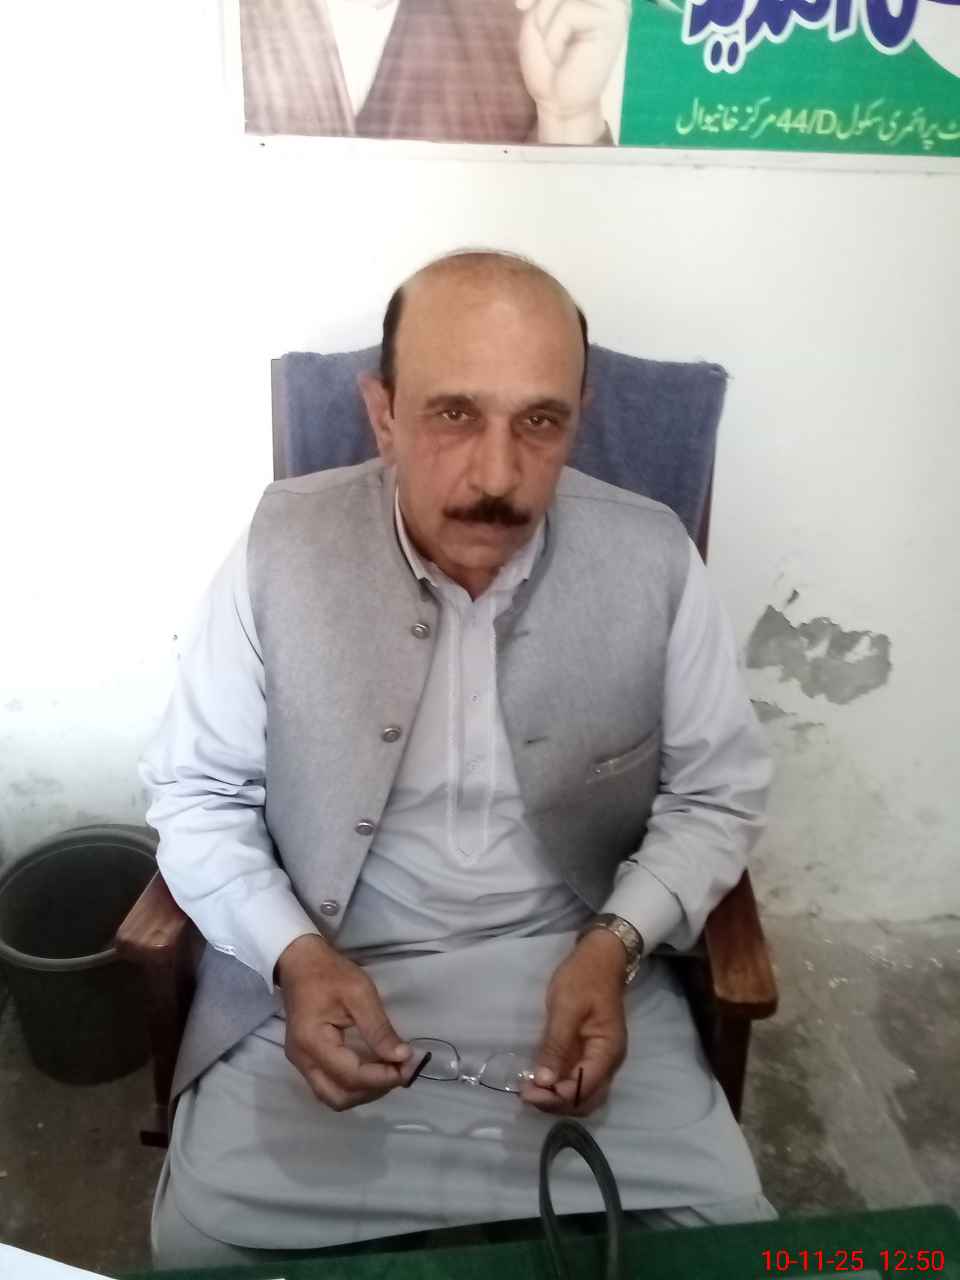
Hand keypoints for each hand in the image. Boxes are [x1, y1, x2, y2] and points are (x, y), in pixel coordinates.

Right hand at [276, 934, 411, 1110]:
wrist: (300, 962)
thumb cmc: (330, 973)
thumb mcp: (360, 993)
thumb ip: (379, 1028)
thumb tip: (402, 1057)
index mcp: (312, 1042)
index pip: (351, 1076)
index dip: (383, 1077)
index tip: (409, 1066)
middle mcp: (301, 1060)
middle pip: (339, 1097)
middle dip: (373, 1090)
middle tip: (400, 1071)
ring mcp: (300, 1063)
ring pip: (333, 1096)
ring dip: (363, 1092)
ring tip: (389, 1071)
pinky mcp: (306, 1061)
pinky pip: (329, 1085)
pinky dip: (353, 1085)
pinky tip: (372, 1069)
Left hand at [516, 0, 630, 143]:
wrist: (557, 102)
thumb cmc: (548, 62)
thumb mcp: (538, 16)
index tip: (521, 5)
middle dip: (542, 2)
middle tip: (526, 12)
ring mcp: (614, 4)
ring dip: (545, 19)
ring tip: (553, 46)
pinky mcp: (613, 20)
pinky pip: (570, 11)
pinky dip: (555, 35)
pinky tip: (563, 55)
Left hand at [522, 929, 627, 1114]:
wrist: (600, 957)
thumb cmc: (583, 978)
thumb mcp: (566, 1008)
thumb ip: (556, 1045)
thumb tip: (544, 1081)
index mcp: (607, 1051)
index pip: (583, 1089)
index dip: (555, 1097)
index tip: (527, 1092)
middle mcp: (609, 1062)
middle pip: (585, 1099)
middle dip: (556, 1103)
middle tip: (526, 1094)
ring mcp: (601, 1059)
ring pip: (582, 1094)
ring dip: (557, 1099)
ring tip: (530, 1090)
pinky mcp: (591, 1053)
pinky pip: (578, 1080)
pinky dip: (560, 1086)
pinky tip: (541, 1080)